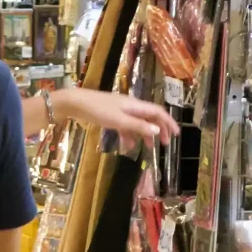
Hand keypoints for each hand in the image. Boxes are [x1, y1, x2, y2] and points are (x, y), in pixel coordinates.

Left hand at [27, 85, 177, 151]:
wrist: (75, 103)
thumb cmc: (97, 110)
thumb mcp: (119, 120)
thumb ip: (138, 126)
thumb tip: (157, 131)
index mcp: (135, 105)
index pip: (158, 112)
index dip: (169, 122)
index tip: (176, 135)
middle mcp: (131, 107)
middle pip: (150, 117)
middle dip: (159, 130)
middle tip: (165, 144)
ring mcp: (120, 111)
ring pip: (138, 123)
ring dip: (144, 135)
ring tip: (147, 148)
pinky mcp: (111, 116)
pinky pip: (125, 126)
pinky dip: (128, 136)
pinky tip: (126, 147)